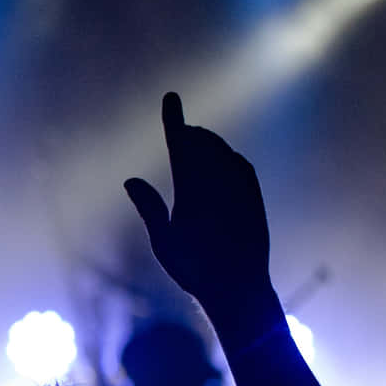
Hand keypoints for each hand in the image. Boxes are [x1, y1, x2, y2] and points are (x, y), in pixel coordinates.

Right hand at [125, 93, 273, 320]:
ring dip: (210, 144)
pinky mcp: (254, 199)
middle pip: (203, 144)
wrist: (240, 288)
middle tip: (183, 129)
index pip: (180, 145)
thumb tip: (131, 180)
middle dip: (191, 135)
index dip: (173, 119)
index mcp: (192, 191)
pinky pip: (241, 166)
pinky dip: (229, 157)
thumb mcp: (163, 242)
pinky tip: (225, 161)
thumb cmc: (194, 270)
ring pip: (224, 153)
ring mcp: (240, 190)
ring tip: (200, 143)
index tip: (171, 97)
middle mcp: (218, 185)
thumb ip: (149, 207)